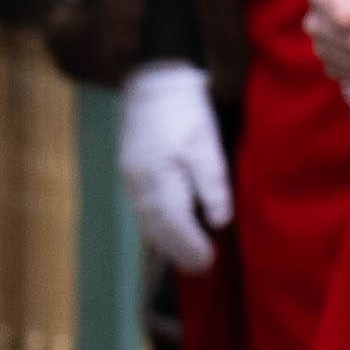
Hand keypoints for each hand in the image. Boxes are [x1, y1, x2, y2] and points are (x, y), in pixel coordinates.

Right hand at [116, 60, 229, 274]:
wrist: (154, 80)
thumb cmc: (185, 110)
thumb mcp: (206, 144)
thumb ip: (212, 184)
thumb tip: (218, 221)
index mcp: (158, 177)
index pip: (173, 223)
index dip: (190, 245)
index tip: (208, 262)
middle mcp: (139, 182)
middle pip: (156, 226)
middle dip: (177, 250)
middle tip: (199, 269)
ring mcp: (132, 175)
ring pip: (146, 218)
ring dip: (164, 241)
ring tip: (184, 258)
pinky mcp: (132, 167)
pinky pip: (142, 205)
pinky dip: (155, 223)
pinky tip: (166, 230)